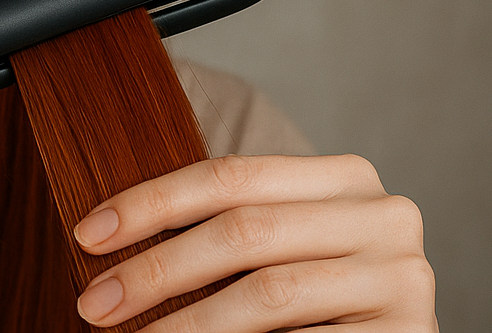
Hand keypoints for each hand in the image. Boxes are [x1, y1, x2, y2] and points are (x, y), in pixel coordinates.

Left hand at [72, 154, 437, 331]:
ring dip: (189, 324)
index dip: (151, 203)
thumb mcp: (280, 245)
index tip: (88, 234)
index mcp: (345, 177)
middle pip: (243, 232)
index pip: (230, 175)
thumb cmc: (318, 298)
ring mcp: (403, 277)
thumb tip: (109, 240)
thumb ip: (224, 228)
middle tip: (95, 302)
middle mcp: (384, 216)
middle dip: (157, 269)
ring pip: (269, 292)